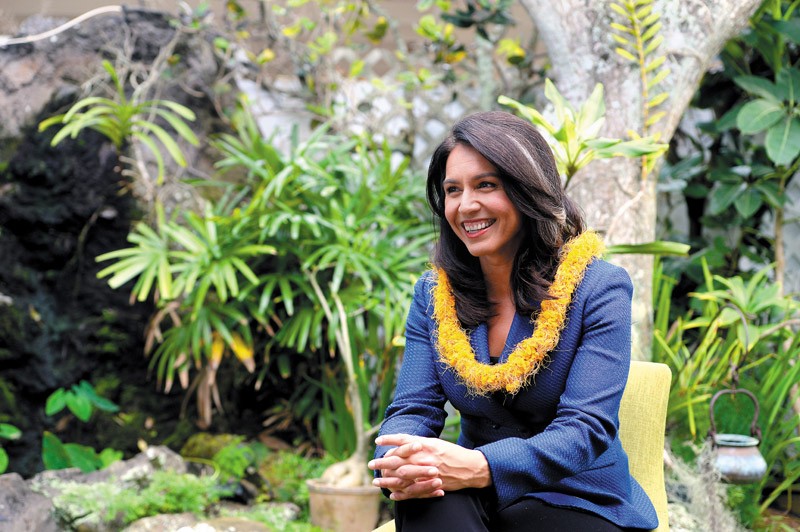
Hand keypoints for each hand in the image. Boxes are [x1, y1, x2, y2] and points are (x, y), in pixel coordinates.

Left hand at [368, 434, 491, 500]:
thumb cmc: (452, 453)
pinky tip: (392, 494)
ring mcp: (426, 473)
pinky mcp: (430, 485)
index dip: (389, 441)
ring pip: (402, 478)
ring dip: (387, 480)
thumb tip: (402, 443)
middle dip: (383, 463)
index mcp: (425, 445)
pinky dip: (401, 494)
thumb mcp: (435, 443)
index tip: (377, 442)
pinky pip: (412, 491)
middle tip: (371, 464)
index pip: (402, 442)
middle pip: (398, 461)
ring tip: (377, 481)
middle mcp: (424, 458)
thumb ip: (419, 442)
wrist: (470, 467)